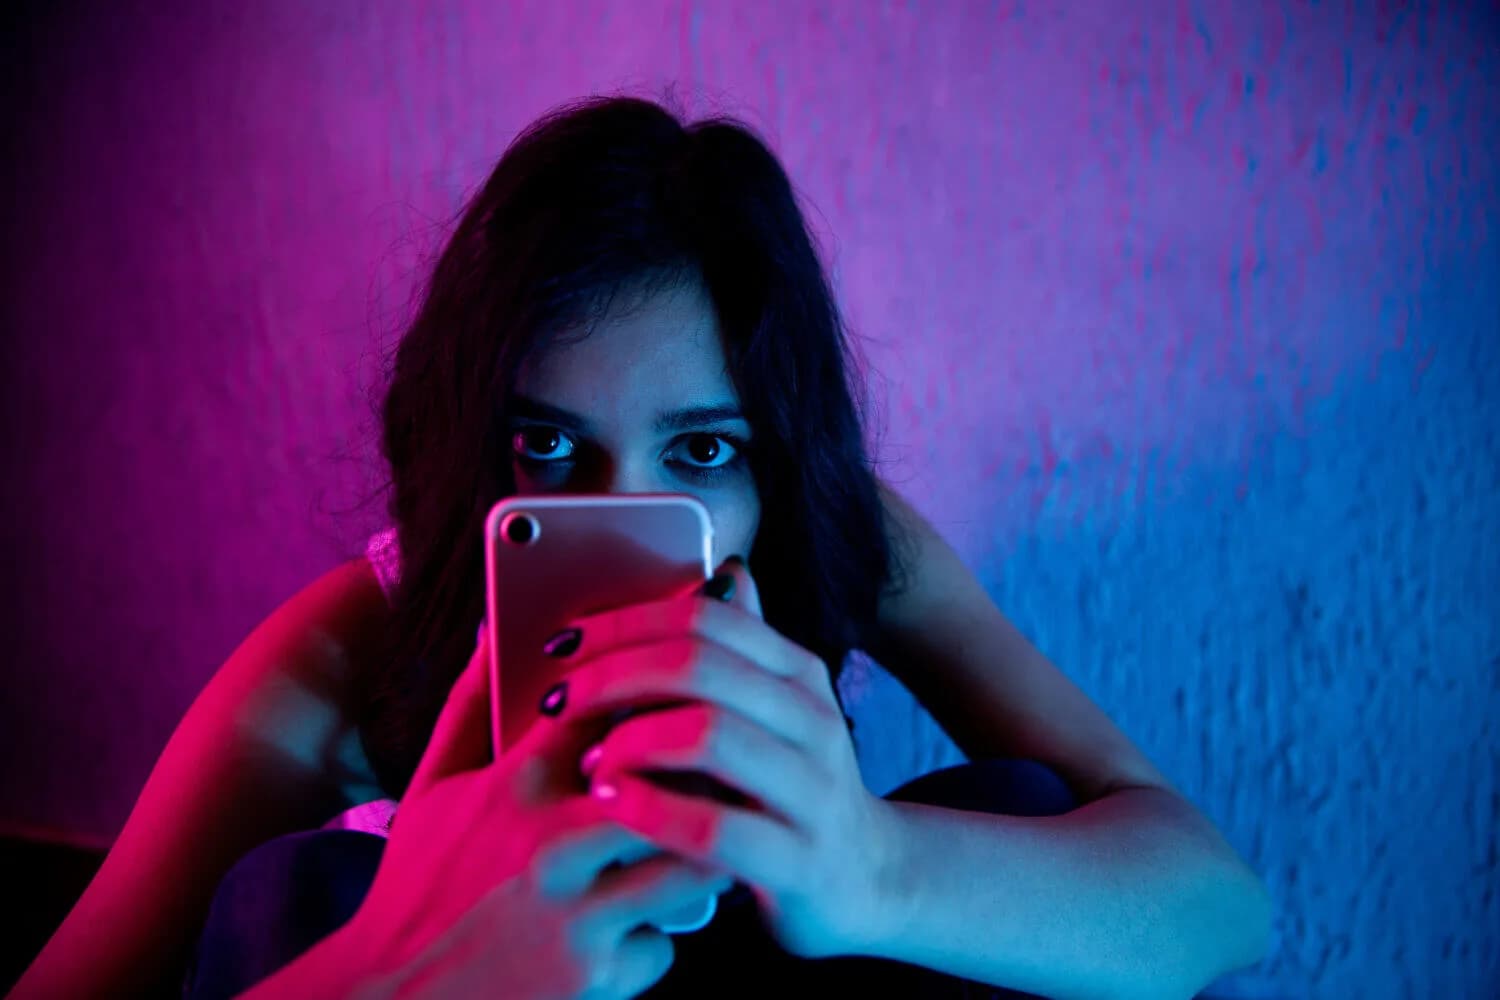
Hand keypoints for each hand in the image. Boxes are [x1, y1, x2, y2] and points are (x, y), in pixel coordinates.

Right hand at [255, 627, 730, 999]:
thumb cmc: (415, 890)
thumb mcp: (430, 790)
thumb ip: (469, 707)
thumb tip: (493, 628)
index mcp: (513, 786)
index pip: (614, 709)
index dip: (659, 695)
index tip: (687, 694)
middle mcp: (550, 844)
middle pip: (674, 783)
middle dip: (701, 780)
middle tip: (716, 778)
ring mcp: (577, 914)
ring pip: (691, 864)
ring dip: (696, 860)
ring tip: (689, 851)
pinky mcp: (596, 976)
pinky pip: (664, 944)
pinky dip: (653, 941)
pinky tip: (627, 936)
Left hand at [542, 557, 903, 959]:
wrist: (869, 881)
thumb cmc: (792, 790)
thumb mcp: (774, 712)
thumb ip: (738, 651)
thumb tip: (722, 572)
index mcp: (797, 673)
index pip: (704, 619)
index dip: (623, 622)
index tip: (560, 643)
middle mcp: (812, 719)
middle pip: (698, 666)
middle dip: (611, 677)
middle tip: (555, 701)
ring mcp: (812, 790)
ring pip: (710, 734)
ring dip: (629, 742)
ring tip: (585, 763)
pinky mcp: (802, 861)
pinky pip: (715, 827)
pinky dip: (651, 810)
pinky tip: (612, 807)